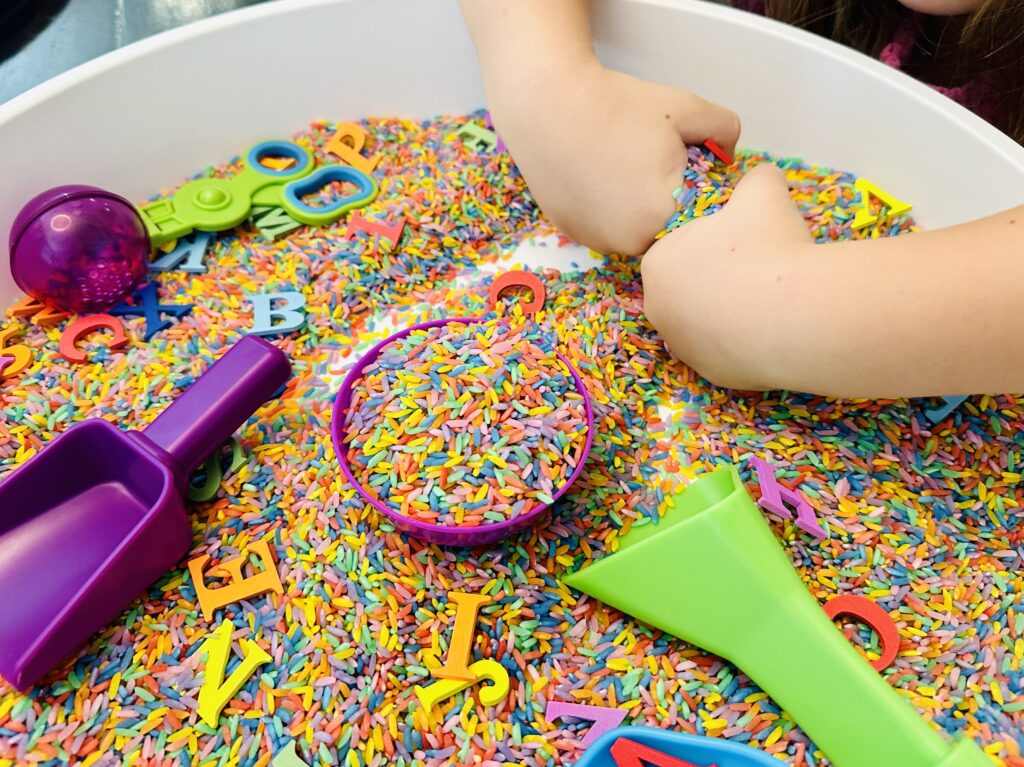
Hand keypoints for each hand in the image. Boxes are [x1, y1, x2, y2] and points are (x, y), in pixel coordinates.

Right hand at [489, 59, 739, 255]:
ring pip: (632, 234)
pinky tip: (598, 177)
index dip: (695, 190)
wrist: (546, 104)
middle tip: (650, 161)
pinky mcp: (571, 233)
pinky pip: (603, 230)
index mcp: (664, 217)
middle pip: (665, 231)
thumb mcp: (687, 107)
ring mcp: (596, 241)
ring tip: (622, 167)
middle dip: (666, 202)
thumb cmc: (617, 105)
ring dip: (636, 212)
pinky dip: (606, 211)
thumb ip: (726, 130)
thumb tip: (729, 156)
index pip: (698, 219)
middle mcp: (629, 242)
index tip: (682, 163)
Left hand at [641, 164, 815, 390]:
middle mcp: (658, 310)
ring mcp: (682, 346)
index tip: (739, 242)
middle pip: (686, 288)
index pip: (676, 249)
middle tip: (755, 269)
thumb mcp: (764, 192)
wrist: (794, 314)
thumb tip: (762, 177)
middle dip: (715, 279)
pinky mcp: (709, 374)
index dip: (709, 243)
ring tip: (767, 298)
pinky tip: (771, 326)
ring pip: (703, 322)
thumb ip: (755, 178)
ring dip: (728, 311)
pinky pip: (725, 351)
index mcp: (657, 264)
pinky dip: (744, 340)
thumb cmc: (767, 246)